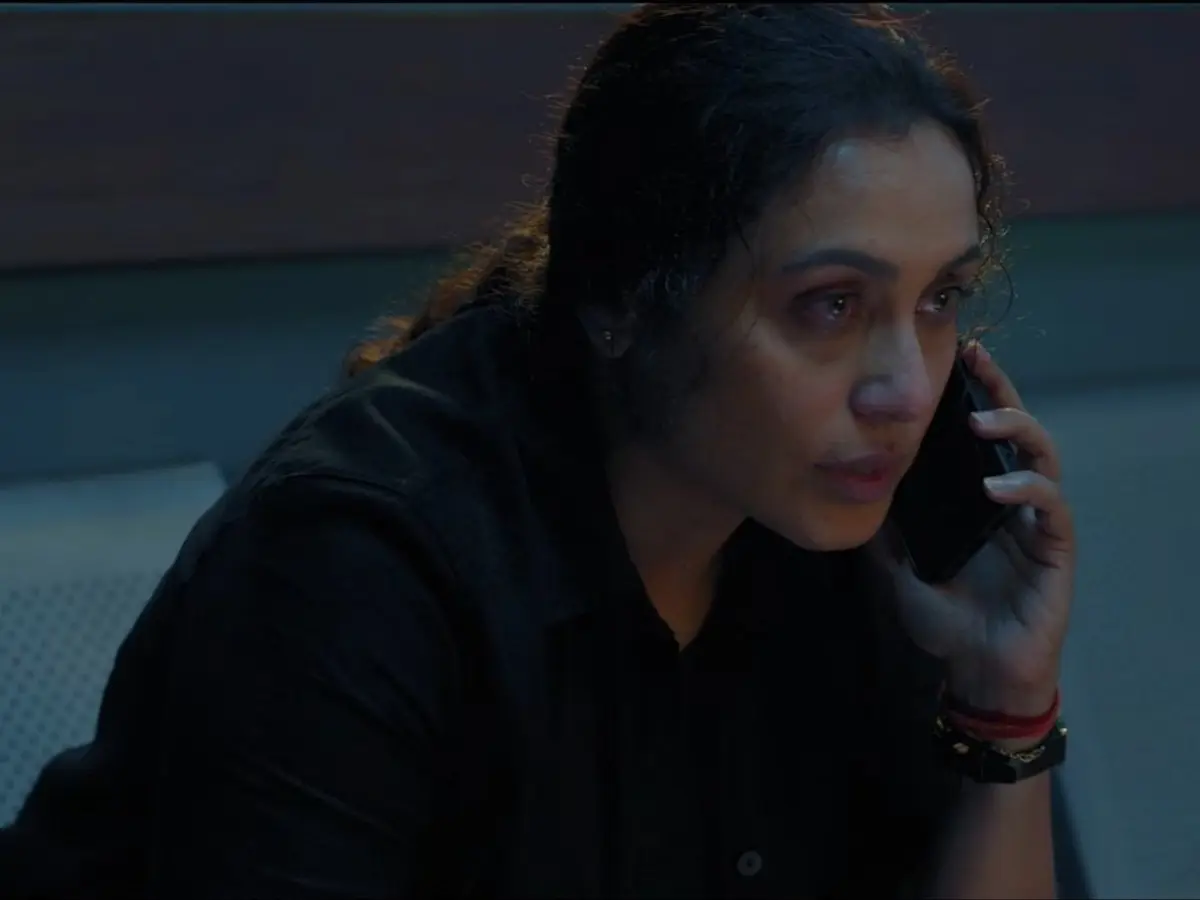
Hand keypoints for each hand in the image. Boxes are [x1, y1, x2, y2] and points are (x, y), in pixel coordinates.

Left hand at [871, 343, 1075, 716]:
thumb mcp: (898, 569)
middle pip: (1017, 431)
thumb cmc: (947, 622)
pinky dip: (1026, 490)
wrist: (977, 673)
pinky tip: (996, 489)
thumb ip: (881, 532)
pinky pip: (1050, 507)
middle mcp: (1011, 501)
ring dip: (1016, 430)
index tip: (954, 357)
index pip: (980, 436)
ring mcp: (1036, 523)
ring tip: (982, 422)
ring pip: (1043, 458)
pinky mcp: (1055, 549)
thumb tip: (847, 495)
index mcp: (977, 498)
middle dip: (1000, 391)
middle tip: (976, 362)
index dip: (973, 395)